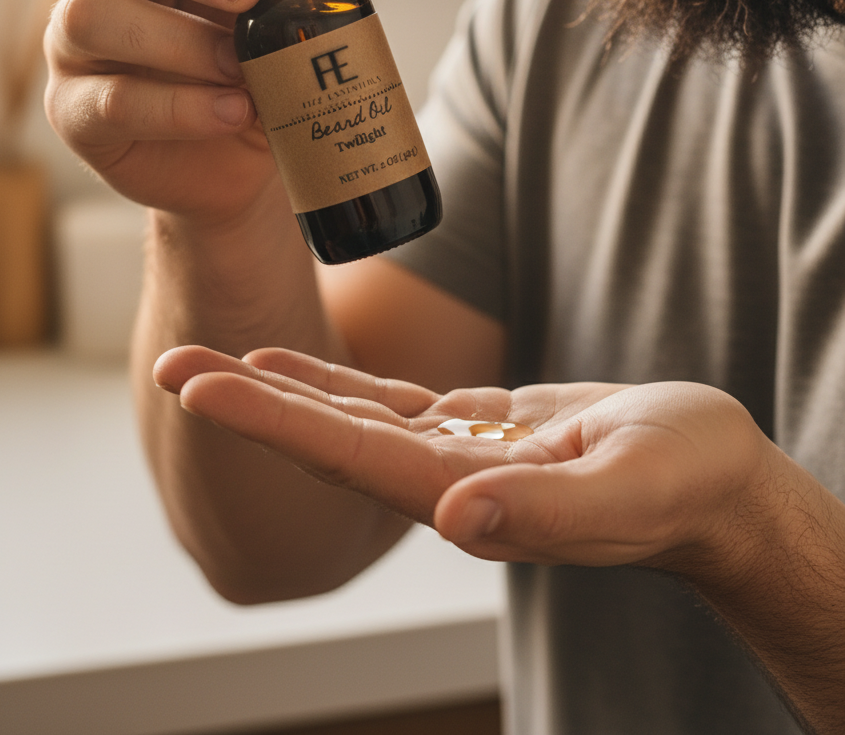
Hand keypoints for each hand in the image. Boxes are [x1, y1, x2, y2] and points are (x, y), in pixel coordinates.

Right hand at [44, 0, 341, 220]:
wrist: (248, 164)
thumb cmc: (257, 67)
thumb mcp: (289, 8)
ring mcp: (75, 46)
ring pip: (88, 14)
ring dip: (175, 38)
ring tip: (240, 65)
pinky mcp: (77, 114)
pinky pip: (108, 101)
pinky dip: (177, 107)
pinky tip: (231, 110)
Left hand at [155, 345, 771, 572]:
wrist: (709, 480)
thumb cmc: (684, 483)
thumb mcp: (630, 488)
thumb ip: (547, 512)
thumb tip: (456, 517)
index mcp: (471, 500)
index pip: (350, 458)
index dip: (272, 421)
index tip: (202, 389)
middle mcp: (444, 483)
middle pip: (327, 438)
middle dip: (247, 402)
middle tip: (168, 363)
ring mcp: (454, 457)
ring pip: (347, 418)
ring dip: (276, 388)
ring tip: (205, 359)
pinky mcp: (474, 430)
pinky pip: (386, 403)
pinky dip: (333, 382)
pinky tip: (291, 363)